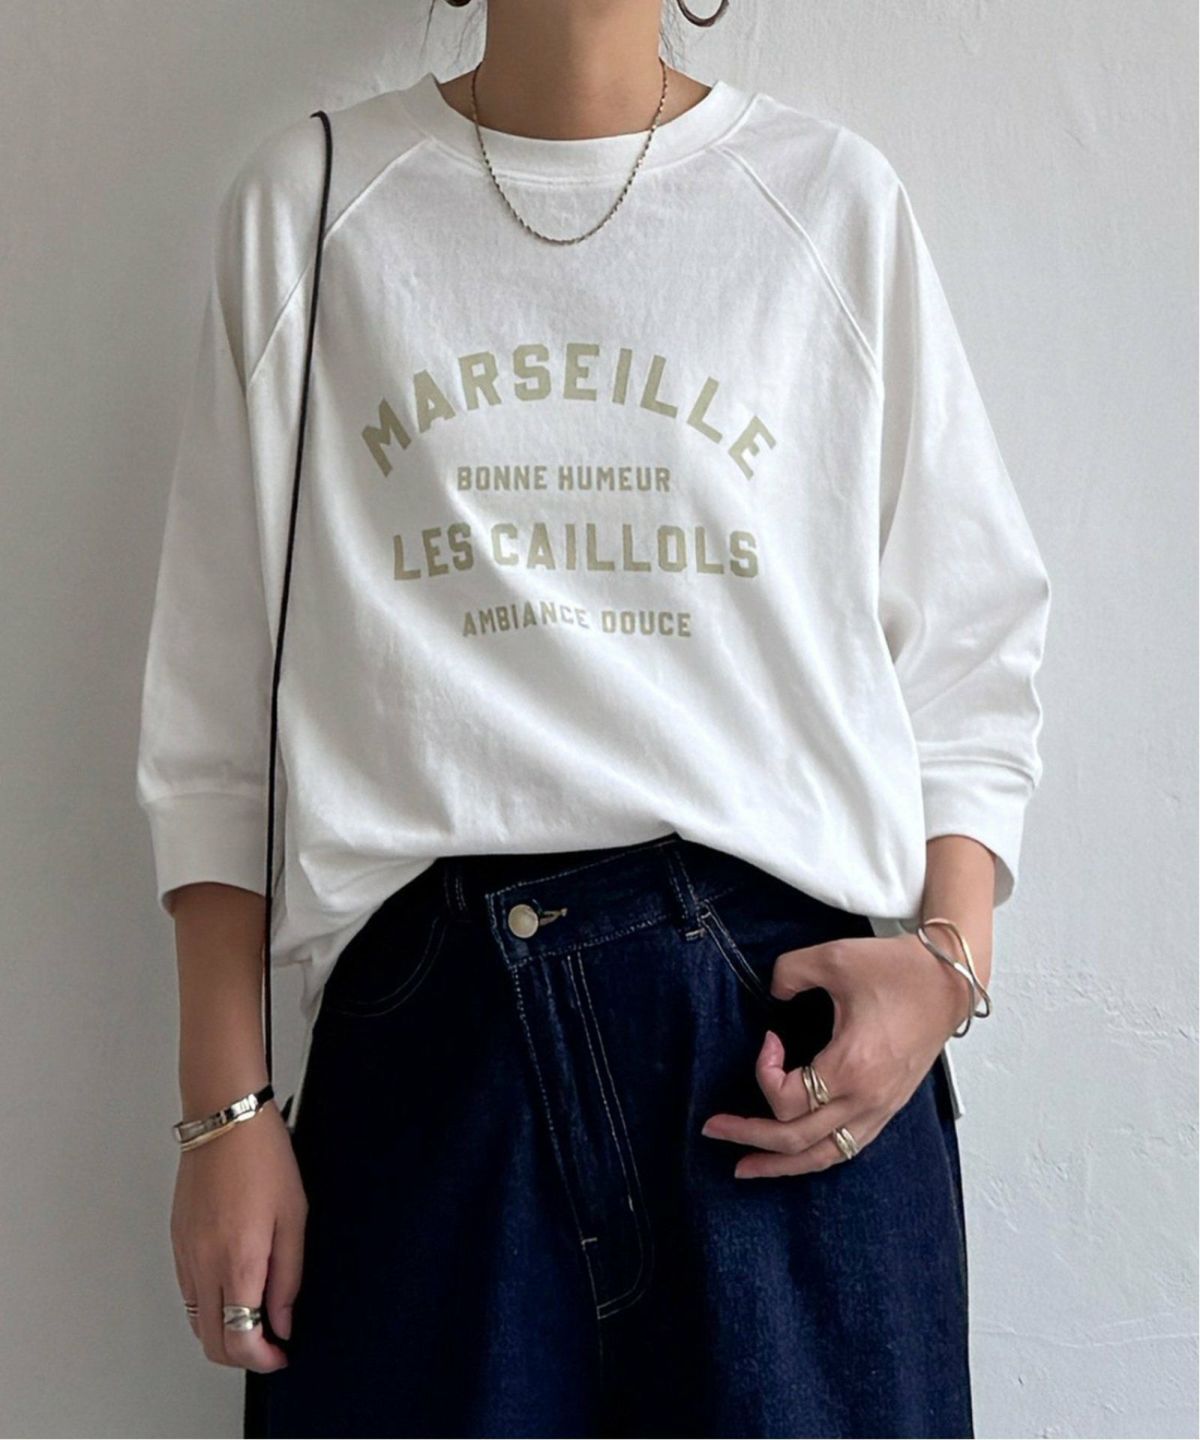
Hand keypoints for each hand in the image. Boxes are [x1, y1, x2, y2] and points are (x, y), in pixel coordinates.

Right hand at [171, 1102, 307, 1371]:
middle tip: (271, 1343)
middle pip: (212, 1343)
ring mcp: (185, 1255)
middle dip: (243, 1356)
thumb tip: (283, 1320)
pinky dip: (210, 1306)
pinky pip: (188, 1293)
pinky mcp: (177, 1243)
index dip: (263, 1359)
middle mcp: (203, 1265)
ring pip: (196, 1322)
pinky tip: (234, 1287)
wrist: (225, 1120)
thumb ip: (288, 1276)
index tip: (281, 1353)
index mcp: (237, 1261)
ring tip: (257, 1315)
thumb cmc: (263, 1158)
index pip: (239, 1341)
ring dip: (224, 1332)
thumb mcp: (294, 1217)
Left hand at [701, 932, 971, 1177]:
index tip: (768, 1038)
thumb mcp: (834, 957)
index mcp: (853, 1068)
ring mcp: (881, 1108)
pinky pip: (847, 1147)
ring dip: (780, 1163)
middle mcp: (867, 1099)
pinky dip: (815, 1156)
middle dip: (748, 1137)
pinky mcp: (888, 1107)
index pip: (787, 1098)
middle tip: (712, 1129)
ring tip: (745, 1167)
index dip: (764, 1070)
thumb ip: (788, 972)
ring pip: (824, 1157)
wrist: (949, 980)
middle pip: (797, 1140)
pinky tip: (794, 1155)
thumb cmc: (898, 969)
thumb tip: (772, 991)